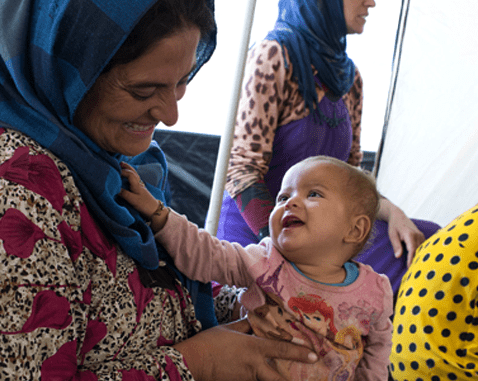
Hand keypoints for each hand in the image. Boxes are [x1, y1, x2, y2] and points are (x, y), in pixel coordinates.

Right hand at [118, 162, 157, 217]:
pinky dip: (130, 176)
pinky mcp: (141, 190)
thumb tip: (116, 188)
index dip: (123, 171)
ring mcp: (140, 186)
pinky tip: (128, 177)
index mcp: (137, 185)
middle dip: (127, 167)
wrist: (155, 210)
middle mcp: (139, 184)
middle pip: (133, 172)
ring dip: (129, 170)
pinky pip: (135, 180)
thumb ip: (124, 194)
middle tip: (120, 163)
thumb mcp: (133, 200)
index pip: (130, 174)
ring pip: (134, 175)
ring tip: (123, 167)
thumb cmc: (145, 205)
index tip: (115, 171)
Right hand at [173, 319, 317, 380]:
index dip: (298, 352)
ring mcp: (246, 378)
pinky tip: (254, 374)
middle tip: (307, 379)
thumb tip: (257, 320)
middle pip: (278, 378)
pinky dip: (258, 378)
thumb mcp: (229, 328)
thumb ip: (246, 326)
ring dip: (273, 378)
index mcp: (252, 347)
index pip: (280, 349)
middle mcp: (253, 365)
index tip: (313, 355)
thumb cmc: (210, 341)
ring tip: (282, 375)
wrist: (192, 362)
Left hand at [378, 198, 424, 266]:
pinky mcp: (422, 237)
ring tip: (418, 269)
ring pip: (422, 249)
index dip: (411, 259)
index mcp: (410, 235)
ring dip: (420, 258)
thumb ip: (396, 245)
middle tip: (415, 272)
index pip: (412, 250)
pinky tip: (420, 261)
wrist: (398, 216)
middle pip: (419, 251)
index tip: (410, 268)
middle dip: (417, 261)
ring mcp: (421, 236)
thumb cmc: (393, 226)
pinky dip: (421, 254)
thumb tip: (398, 256)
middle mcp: (418, 235)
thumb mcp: (392, 235)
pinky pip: (423, 247)